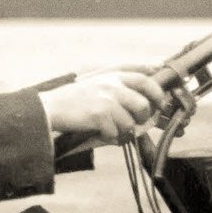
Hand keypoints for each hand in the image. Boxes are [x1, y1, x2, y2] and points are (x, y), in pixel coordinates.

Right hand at [43, 69, 167, 141]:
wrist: (51, 108)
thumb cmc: (76, 98)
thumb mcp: (98, 81)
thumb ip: (120, 81)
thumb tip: (151, 74)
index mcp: (113, 75)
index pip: (144, 78)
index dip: (156, 91)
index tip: (160, 102)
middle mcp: (112, 85)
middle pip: (143, 104)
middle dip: (143, 117)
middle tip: (137, 121)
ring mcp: (106, 99)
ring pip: (130, 122)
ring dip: (124, 130)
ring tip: (113, 129)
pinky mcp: (100, 115)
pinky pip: (116, 133)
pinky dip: (110, 137)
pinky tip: (101, 133)